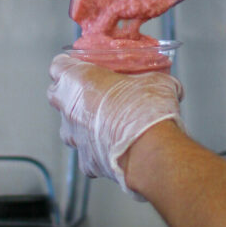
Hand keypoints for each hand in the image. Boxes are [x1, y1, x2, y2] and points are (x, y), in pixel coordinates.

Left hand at [47, 53, 183, 198]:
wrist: (149, 149)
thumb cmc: (145, 109)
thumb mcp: (157, 80)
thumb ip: (155, 77)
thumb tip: (168, 82)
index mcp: (77, 80)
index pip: (59, 65)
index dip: (71, 64)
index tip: (85, 65)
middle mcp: (69, 108)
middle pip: (58, 94)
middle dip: (73, 93)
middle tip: (98, 91)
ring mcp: (74, 137)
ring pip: (70, 126)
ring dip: (84, 121)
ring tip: (109, 120)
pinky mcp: (86, 162)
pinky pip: (88, 151)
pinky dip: (98, 148)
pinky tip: (116, 144)